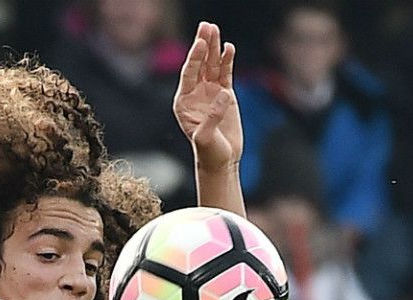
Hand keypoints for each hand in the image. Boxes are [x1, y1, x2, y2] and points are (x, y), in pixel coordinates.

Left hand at [174, 21, 241, 172]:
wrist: (221, 161)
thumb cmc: (209, 152)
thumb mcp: (206, 138)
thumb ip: (212, 116)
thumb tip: (224, 95)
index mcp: (183, 101)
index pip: (189, 73)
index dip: (195, 57)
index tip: (200, 43)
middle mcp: (195, 93)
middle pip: (199, 64)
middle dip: (203, 45)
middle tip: (206, 26)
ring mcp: (210, 93)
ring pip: (212, 65)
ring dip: (214, 48)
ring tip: (215, 29)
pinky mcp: (225, 96)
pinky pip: (225, 74)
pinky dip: (227, 61)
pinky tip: (229, 48)